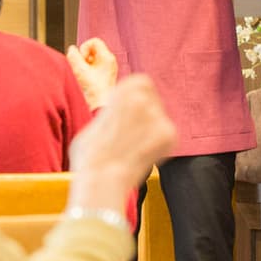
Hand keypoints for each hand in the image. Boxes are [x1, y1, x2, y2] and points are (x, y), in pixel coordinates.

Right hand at [66, 38, 118, 110]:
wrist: (99, 109)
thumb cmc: (92, 91)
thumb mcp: (78, 69)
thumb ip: (72, 55)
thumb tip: (72, 50)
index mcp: (107, 58)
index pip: (94, 42)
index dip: (84, 48)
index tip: (82, 60)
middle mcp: (109, 63)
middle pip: (91, 51)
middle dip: (82, 59)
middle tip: (80, 70)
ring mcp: (106, 72)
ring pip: (90, 61)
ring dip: (82, 67)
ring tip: (81, 78)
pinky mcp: (102, 80)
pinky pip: (91, 70)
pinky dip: (85, 74)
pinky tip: (84, 83)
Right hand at [68, 75, 174, 209]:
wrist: (101, 177)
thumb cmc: (90, 154)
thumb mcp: (95, 121)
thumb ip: (112, 112)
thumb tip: (119, 115)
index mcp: (124, 88)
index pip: (142, 83)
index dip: (138, 97)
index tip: (131, 110)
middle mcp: (144, 98)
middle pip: (155, 101)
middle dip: (148, 115)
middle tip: (135, 134)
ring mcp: (160, 116)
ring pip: (162, 120)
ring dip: (152, 132)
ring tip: (134, 149)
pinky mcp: (170, 136)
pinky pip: (168, 138)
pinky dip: (159, 147)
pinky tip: (142, 156)